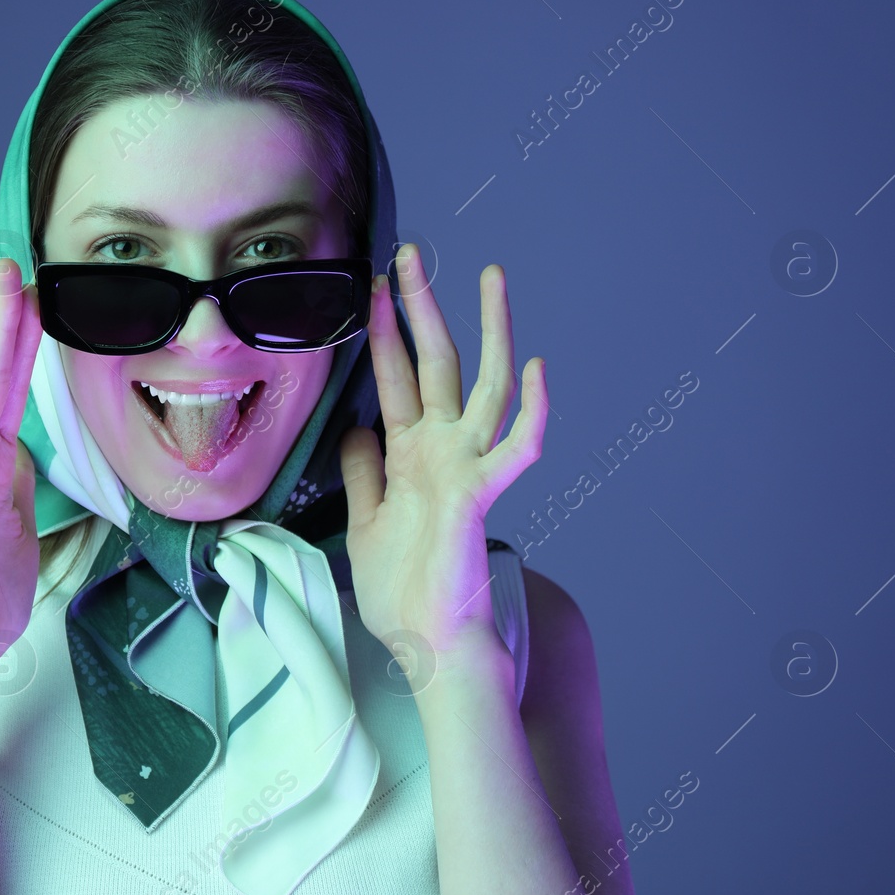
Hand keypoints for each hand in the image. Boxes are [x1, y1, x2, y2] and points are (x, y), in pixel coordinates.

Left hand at [338, 244, 547, 679]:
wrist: (426, 642)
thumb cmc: (401, 590)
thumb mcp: (364, 521)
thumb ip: (363, 472)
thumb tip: (357, 427)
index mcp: (411, 454)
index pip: (394, 378)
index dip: (382, 331)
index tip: (370, 287)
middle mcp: (443, 449)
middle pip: (435, 362)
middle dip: (423, 306)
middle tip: (409, 253)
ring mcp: (467, 467)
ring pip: (484, 385)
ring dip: (489, 330)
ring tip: (488, 276)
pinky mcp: (482, 494)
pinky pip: (516, 447)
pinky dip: (532, 410)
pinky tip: (538, 369)